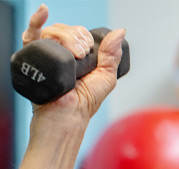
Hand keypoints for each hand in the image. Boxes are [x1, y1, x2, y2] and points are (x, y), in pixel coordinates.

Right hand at [23, 4, 125, 119]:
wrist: (68, 116)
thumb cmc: (85, 103)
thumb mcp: (106, 77)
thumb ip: (112, 55)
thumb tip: (120, 32)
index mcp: (74, 55)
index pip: (77, 33)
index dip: (84, 36)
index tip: (90, 47)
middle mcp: (59, 53)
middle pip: (65, 30)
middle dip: (77, 37)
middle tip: (82, 55)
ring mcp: (45, 55)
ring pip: (52, 32)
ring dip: (66, 38)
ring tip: (75, 55)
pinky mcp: (32, 58)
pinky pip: (31, 35)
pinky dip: (36, 22)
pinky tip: (44, 14)